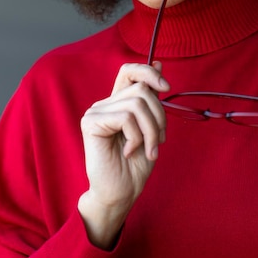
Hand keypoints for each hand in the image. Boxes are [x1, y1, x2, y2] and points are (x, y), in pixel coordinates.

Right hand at [78, 61, 169, 247]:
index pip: (129, 70)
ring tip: (148, 150)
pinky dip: (136, 137)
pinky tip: (129, 152)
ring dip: (151, 130)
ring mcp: (96, 112)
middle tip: (159, 142)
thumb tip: (158, 63)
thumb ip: (151, 98)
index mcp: (119, 102)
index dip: (148, 72)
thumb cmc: (135, 166)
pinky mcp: (91, 123)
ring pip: (137, 103)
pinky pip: (125, 117)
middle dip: (159, 116)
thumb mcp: (151, 127)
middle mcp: (106, 103)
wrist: (120, 194)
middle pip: (142, 89)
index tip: (166, 87)